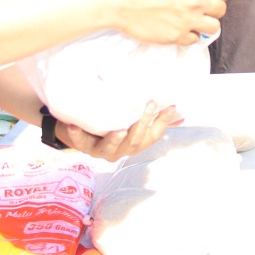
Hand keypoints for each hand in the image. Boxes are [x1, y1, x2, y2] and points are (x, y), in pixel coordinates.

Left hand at [56, 101, 183, 161]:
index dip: (162, 122)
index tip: (170, 105)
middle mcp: (120, 150)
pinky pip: (79, 142)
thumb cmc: (108, 123)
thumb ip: (152, 117)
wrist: (75, 128)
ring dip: (115, 139)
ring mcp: (100, 150)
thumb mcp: (130, 119)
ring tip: (119, 130)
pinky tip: (74, 125)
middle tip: (150, 104)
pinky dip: (77, 135)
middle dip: (142, 124)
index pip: (152, 135)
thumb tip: (180, 113)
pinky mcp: (82, 145)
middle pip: (134, 142)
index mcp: (134, 143)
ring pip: (110, 148)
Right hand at [97, 0, 227, 44]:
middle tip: (203, 8)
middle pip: (221, 10)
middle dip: (213, 8)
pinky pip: (194, 40)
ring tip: (194, 21)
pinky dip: (189, 35)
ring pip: (213, 28)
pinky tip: (180, 28)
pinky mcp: (177, 36)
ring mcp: (188, 21)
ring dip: (205, 24)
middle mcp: (197, 3)